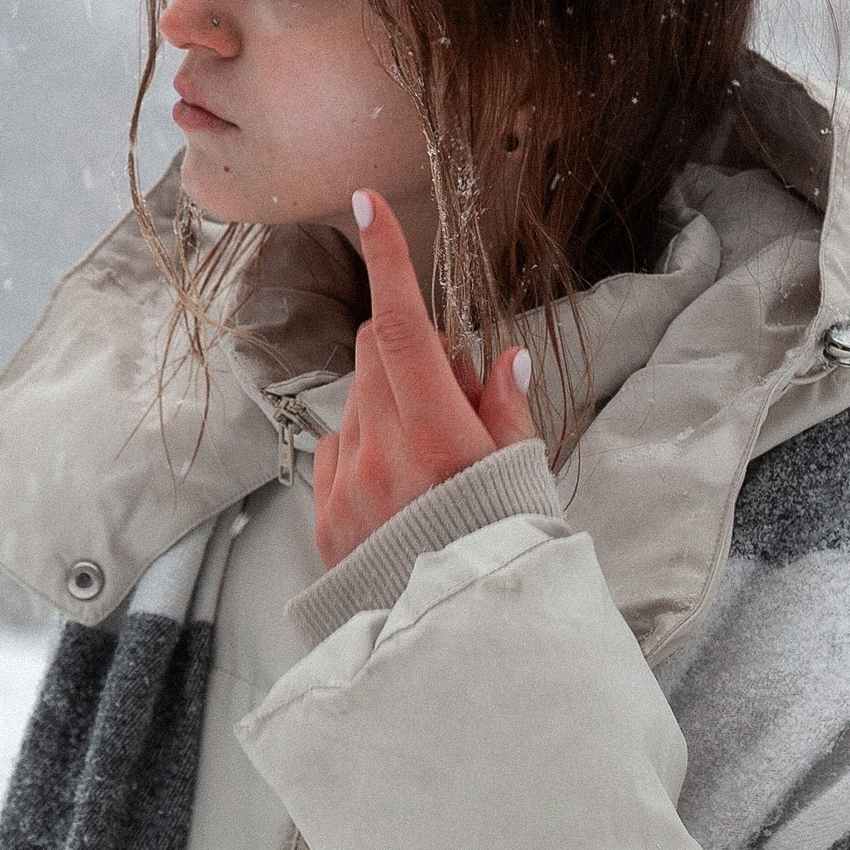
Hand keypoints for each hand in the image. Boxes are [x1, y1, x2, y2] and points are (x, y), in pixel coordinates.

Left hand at [313, 187, 535, 567]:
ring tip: (429, 454)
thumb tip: (502, 356)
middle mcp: (380, 452)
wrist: (460, 646)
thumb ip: (507, 410)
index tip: (365, 203)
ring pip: (356, 400)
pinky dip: (364, 446)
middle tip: (454, 389)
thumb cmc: (504, 554)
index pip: (403, 324)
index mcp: (438, 435)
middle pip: (375, 351)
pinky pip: (335, 449)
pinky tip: (397, 485)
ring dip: (388, 401)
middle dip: (409, 347)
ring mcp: (344, 485)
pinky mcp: (323, 519)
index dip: (386, 258)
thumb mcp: (525, 478)